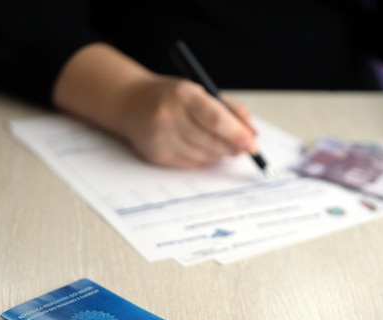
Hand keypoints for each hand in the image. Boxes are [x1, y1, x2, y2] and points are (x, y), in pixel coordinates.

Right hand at [53, 43, 256, 168]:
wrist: (130, 102)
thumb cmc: (172, 96)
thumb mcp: (200, 91)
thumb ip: (229, 109)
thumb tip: (252, 133)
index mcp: (183, 95)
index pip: (214, 119)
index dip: (236, 134)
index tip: (252, 144)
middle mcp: (168, 116)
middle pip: (210, 141)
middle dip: (232, 147)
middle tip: (245, 147)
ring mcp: (160, 137)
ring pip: (203, 156)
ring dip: (218, 154)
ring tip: (220, 144)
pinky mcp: (156, 155)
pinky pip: (190, 164)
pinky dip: (202, 159)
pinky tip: (200, 147)